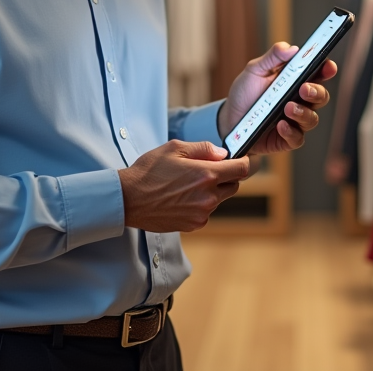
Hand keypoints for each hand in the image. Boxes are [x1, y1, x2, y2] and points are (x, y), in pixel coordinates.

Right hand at [118, 141, 250, 232]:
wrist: (129, 199)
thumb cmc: (149, 171)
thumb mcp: (174, 149)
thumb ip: (203, 148)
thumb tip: (223, 154)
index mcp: (206, 175)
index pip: (242, 169)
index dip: (243, 162)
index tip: (239, 159)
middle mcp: (208, 197)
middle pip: (234, 185)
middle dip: (226, 176)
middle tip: (206, 170)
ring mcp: (202, 213)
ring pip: (219, 199)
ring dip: (212, 191)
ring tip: (187, 184)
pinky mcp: (193, 224)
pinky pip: (206, 212)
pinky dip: (201, 204)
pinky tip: (182, 198)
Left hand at [218, 42, 337, 155]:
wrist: (229, 119)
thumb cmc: (245, 93)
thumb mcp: (255, 70)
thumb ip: (273, 57)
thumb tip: (292, 48)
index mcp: (296, 80)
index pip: (318, 74)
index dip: (327, 69)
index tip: (328, 67)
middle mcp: (300, 100)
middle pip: (321, 96)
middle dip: (317, 92)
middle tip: (305, 89)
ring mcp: (295, 120)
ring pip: (312, 118)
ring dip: (303, 112)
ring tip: (288, 108)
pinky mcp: (287, 138)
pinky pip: (297, 138)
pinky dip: (291, 131)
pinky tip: (281, 125)